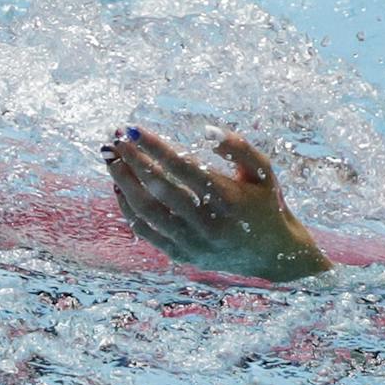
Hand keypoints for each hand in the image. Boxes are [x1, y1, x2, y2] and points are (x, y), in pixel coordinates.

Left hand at [102, 125, 332, 280]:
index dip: (155, 147)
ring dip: (124, 182)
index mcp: (229, 199)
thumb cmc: (266, 203)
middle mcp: (208, 224)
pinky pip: (147, 231)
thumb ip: (239, 147)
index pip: (182, 167)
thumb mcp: (264, 171)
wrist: (273, 254)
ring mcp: (192, 243)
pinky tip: (121, 187)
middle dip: (132, 160)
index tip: (133, 129)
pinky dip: (129, 209)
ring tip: (111, 159)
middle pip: (159, 188)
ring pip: (147, 211)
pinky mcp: (182, 255)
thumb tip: (207, 130)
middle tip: (114, 138)